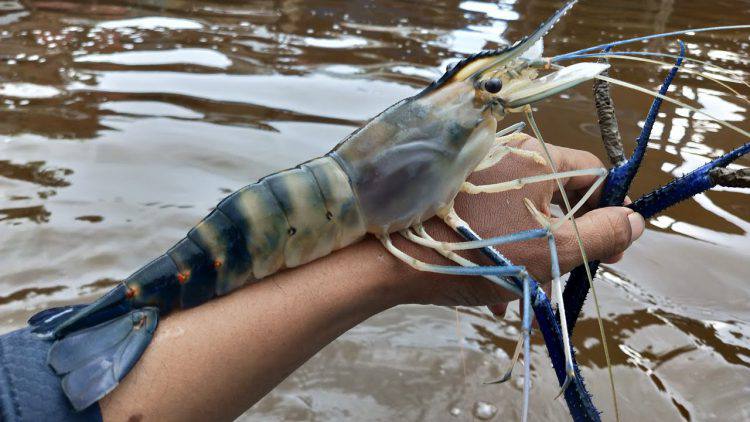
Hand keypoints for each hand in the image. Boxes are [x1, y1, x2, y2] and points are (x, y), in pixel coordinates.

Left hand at [386, 134, 644, 307]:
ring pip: (519, 216)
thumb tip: (635, 220)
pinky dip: (497, 252)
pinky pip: (487, 220)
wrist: (387, 259)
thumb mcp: (550, 252)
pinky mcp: (448, 194)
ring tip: (519, 297)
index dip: (607, 212)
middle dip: (561, 246)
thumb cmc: (474, 254)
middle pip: (554, 199)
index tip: (606, 249)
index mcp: (536, 160)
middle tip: (555, 283)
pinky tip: (491, 293)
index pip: (592, 174)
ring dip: (529, 258)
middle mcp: (505, 156)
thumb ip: (600, 235)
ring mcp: (473, 174)